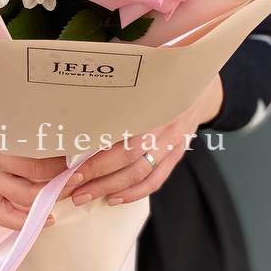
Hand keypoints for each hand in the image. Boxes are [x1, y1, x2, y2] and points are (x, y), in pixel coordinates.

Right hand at [0, 98, 83, 231]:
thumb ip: (9, 110)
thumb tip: (47, 108)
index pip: (36, 144)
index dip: (62, 148)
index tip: (77, 145)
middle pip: (38, 173)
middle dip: (64, 174)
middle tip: (81, 170)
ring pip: (26, 197)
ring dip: (52, 197)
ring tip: (70, 190)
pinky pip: (4, 215)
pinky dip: (27, 221)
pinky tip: (47, 217)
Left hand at [68, 73, 223, 207]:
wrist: (201, 85)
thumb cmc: (164, 76)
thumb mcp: (143, 72)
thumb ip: (118, 82)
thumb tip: (81, 94)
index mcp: (152, 100)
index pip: (118, 131)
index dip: (94, 149)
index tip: (69, 163)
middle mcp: (164, 123)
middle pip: (127, 156)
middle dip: (95, 174)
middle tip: (68, 185)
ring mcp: (172, 142)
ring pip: (139, 172)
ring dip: (109, 187)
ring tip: (82, 196)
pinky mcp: (177, 154)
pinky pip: (156, 179)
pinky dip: (134, 193)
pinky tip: (113, 198)